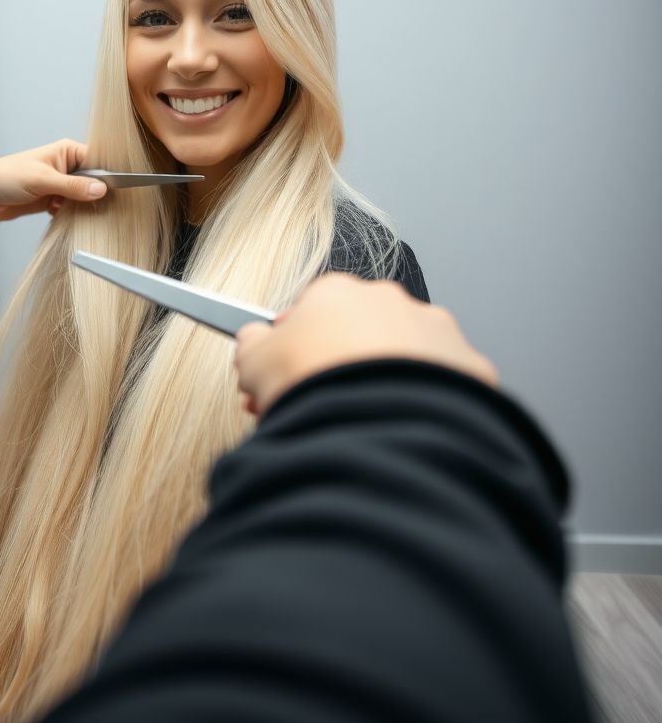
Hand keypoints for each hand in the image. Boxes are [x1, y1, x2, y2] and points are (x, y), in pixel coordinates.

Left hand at [0, 139, 107, 221]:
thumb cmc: (6, 177)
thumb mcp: (42, 180)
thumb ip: (72, 186)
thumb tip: (100, 190)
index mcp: (67, 152)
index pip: (98, 161)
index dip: (108, 176)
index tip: (117, 191)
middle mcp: (67, 167)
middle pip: (94, 181)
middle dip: (95, 195)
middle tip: (98, 207)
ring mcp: (61, 185)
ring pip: (84, 198)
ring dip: (82, 207)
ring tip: (76, 212)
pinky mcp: (54, 200)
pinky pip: (72, 209)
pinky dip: (71, 215)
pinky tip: (61, 215)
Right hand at [235, 273, 498, 417]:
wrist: (376, 427)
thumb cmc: (313, 389)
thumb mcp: (252, 362)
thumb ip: (251, 343)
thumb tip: (252, 339)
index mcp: (336, 292)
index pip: (310, 313)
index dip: (293, 350)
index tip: (283, 380)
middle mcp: (390, 301)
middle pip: (357, 333)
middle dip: (336, 367)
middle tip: (314, 408)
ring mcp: (435, 332)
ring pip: (403, 357)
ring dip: (382, 383)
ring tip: (360, 425)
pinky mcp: (470, 369)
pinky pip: (443, 386)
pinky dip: (424, 405)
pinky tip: (403, 430)